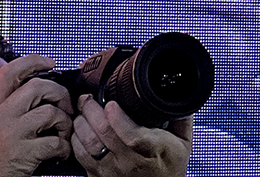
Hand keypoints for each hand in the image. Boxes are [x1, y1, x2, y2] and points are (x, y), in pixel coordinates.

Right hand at [0, 54, 70, 176]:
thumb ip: (6, 109)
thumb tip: (37, 93)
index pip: (10, 73)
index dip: (33, 61)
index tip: (51, 62)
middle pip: (38, 86)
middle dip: (59, 93)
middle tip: (65, 106)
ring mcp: (10, 135)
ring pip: (50, 112)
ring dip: (65, 122)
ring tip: (63, 132)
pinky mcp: (22, 154)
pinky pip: (54, 141)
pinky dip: (64, 147)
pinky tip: (60, 152)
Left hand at [71, 98, 192, 176]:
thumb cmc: (169, 169)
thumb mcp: (183, 143)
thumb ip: (181, 117)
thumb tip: (181, 91)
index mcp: (153, 150)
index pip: (132, 136)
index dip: (118, 119)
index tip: (111, 103)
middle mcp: (129, 162)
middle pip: (103, 135)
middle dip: (91, 112)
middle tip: (88, 98)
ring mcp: (111, 171)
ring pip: (87, 145)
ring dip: (81, 124)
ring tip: (82, 110)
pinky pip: (80, 157)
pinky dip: (76, 139)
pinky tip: (80, 129)